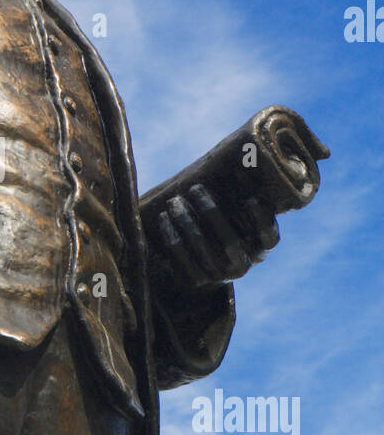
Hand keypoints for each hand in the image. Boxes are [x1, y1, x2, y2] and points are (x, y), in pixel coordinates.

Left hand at [152, 184, 279, 289]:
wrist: (204, 267)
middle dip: (211, 213)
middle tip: (195, 188)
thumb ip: (240, 196)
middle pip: (230, 242)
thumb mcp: (237, 217)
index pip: (270, 238)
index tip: (250, 199)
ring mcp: (219, 276)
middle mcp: (242, 265)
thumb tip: (243, 153)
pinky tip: (164, 217)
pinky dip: (172, 235)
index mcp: (259, 249)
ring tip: (175, 200)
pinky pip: (181, 258)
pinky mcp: (196, 281)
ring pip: (202, 248)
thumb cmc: (225, 227)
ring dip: (186, 221)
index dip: (262, 221)